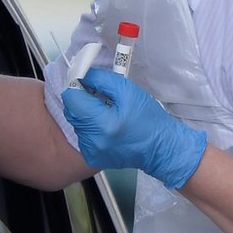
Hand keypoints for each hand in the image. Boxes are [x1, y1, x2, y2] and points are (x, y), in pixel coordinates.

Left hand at [62, 68, 206, 188]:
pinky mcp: (92, 158)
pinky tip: (106, 127)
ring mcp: (91, 151)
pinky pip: (82, 136)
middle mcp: (92, 140)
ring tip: (107, 113)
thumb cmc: (148, 117)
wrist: (161, 148)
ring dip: (86, 114)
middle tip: (100, 97)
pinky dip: (90, 128)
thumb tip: (81, 75)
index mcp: (102, 123)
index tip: (87, 82)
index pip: (71, 98)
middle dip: (82, 100)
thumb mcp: (128, 90)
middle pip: (71, 111)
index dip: (77, 86)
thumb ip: (101, 80)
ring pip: (76, 123)